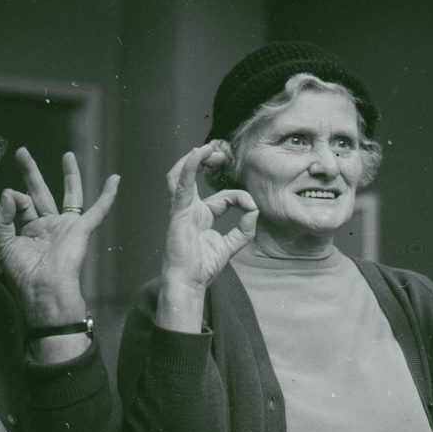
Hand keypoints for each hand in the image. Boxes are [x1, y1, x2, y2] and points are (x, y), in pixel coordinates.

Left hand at [0, 147, 118, 327]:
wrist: (46, 288)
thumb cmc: (24, 272)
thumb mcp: (4, 243)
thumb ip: (3, 217)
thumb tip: (9, 191)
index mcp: (29, 229)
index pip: (19, 203)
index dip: (13, 199)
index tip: (11, 200)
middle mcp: (48, 224)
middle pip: (40, 191)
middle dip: (31, 172)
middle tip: (22, 152)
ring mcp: (67, 225)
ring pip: (70, 194)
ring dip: (70, 175)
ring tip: (67, 155)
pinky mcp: (82, 229)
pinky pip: (98, 209)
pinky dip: (108, 194)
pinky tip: (115, 179)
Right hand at [160, 144, 258, 292]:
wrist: (189, 283)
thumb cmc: (203, 266)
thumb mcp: (231, 245)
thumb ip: (244, 229)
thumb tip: (255, 210)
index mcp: (202, 214)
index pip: (225, 197)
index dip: (241, 198)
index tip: (253, 207)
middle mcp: (189, 208)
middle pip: (193, 176)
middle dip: (206, 161)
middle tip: (220, 153)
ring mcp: (181, 209)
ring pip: (180, 175)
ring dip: (193, 159)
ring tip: (206, 148)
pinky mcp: (177, 213)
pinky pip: (180, 186)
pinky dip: (187, 168)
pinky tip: (195, 154)